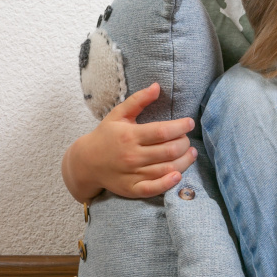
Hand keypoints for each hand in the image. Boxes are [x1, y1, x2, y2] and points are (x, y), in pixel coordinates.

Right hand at [62, 83, 196, 201]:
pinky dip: (168, 183)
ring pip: (167, 169)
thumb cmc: (105, 136)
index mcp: (130, 135)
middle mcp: (132, 155)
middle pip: (169, 151)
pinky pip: (154, 189)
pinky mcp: (132, 189)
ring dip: (184, 161)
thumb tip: (157, 87)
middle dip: (185, 144)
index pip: (163, 131)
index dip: (181, 127)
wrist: (86, 163)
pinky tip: (178, 175)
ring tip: (190, 153)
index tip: (189, 123)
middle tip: (187, 139)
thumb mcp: (118, 114)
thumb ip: (138, 100)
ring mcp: (132, 174)